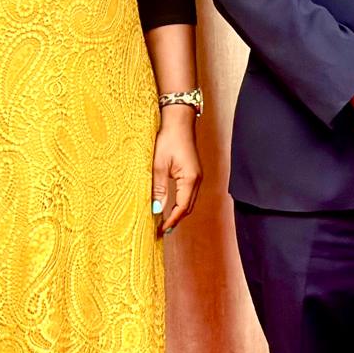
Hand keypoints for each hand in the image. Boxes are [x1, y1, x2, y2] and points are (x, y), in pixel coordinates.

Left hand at [153, 107, 201, 234]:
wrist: (179, 121)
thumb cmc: (168, 139)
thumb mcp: (158, 165)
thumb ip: (158, 188)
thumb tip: (156, 209)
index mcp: (190, 179)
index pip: (182, 208)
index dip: (171, 221)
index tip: (160, 231)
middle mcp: (197, 180)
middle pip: (188, 207)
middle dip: (175, 220)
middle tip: (160, 230)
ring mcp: (197, 176)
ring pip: (189, 201)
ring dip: (178, 212)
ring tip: (163, 221)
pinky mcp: (193, 172)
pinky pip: (188, 193)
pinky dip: (180, 203)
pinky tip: (170, 205)